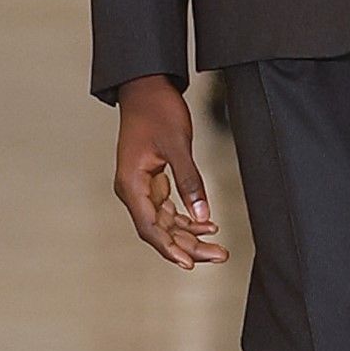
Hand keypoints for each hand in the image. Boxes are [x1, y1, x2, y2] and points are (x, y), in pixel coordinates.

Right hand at [113, 76, 228, 269]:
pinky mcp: (152, 181)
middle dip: (189, 246)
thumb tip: (202, 214)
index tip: (189, 263)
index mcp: (131, 184)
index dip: (170, 248)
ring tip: (218, 247)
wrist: (146, 87)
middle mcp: (133, 190)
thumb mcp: (177, 145)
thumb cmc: (156, 110)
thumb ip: (189, 180)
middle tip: (219, 255)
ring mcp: (142, 187)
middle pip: (160, 230)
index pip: (150, 228)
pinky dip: (188, 218)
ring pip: (166, 222)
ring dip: (191, 235)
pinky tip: (207, 225)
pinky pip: (169, 208)